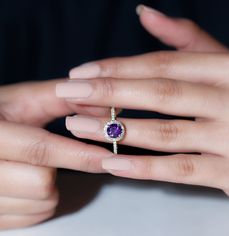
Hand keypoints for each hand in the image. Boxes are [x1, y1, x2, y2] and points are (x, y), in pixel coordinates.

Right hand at [0, 80, 110, 229]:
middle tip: (48, 153)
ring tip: (33, 165)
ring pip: (42, 202)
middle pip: (41, 182)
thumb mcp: (24, 100)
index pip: (39, 150)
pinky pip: (34, 216)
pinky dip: (42, 199)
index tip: (106, 157)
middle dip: (57, 168)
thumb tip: (101, 105)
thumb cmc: (1, 115)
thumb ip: (61, 99)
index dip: (77, 155)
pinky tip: (28, 181)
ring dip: (51, 185)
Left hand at [57, 6, 228, 198]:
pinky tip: (111, 163)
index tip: (80, 72)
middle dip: (109, 93)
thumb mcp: (225, 66)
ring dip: (116, 130)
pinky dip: (144, 169)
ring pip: (164, 133)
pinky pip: (181, 171)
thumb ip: (188, 42)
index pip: (161, 65)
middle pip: (158, 94)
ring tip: (77, 126)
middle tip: (68, 94)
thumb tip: (147, 14)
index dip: (117, 68)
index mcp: (227, 70)